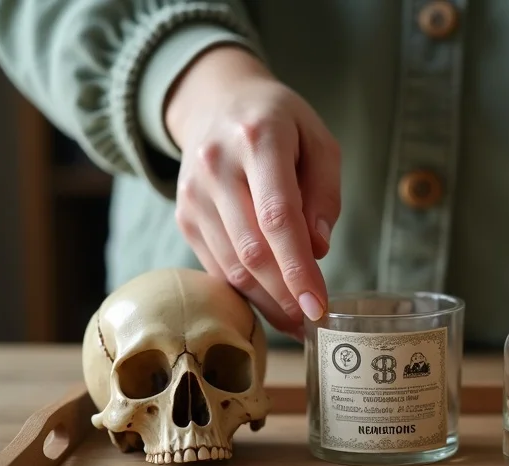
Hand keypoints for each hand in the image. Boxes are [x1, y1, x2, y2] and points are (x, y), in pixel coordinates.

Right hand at [165, 46, 339, 338]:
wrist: (216, 101)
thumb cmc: (281, 124)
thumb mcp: (319, 142)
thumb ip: (324, 193)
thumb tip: (319, 249)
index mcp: (258, 139)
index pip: (277, 216)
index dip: (298, 268)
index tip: (319, 305)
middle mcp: (216, 165)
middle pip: (252, 248)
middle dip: (285, 293)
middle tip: (312, 321)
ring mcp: (194, 192)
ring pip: (230, 263)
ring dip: (265, 300)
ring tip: (295, 320)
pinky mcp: (184, 214)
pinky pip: (214, 264)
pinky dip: (243, 290)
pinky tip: (269, 302)